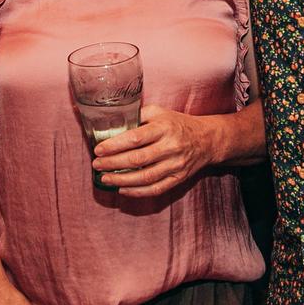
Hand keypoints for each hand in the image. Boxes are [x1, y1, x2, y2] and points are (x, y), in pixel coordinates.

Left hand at [92, 104, 216, 196]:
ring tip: (105, 179)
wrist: (206, 139)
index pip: (135, 138)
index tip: (98, 149)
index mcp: (164, 127)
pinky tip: (122, 189)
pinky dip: (137, 192)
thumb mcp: (160, 112)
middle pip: (137, 159)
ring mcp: (175, 165)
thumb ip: (138, 115)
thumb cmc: (177, 123)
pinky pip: (155, 189)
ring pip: (145, 178)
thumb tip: (112, 122)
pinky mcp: (178, 179)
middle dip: (113, 164)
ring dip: (121, 180)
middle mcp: (171, 146)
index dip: (114, 145)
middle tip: (96, 165)